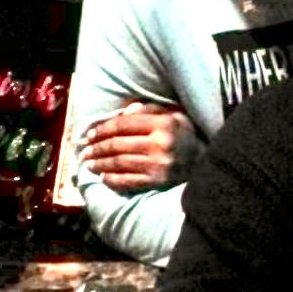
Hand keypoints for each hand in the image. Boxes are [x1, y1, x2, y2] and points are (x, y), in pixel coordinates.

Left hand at [80, 102, 199, 190]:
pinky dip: (113, 179)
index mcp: (162, 124)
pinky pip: (129, 181)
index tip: (90, 134)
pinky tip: (103, 177)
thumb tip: (123, 113)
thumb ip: (148, 110)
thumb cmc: (184, 134)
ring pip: (120, 163)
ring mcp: (159, 165)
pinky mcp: (158, 182)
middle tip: (85, 150)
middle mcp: (160, 144)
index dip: (102, 129)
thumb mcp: (172, 114)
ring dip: (100, 163)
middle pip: (118, 144)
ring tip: (89, 163)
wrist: (207, 160)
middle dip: (97, 147)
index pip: (123, 125)